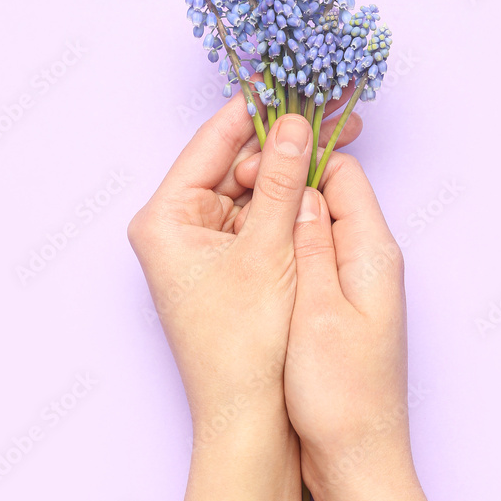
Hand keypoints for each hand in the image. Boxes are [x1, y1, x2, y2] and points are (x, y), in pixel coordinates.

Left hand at [127, 88, 362, 446]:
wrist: (247, 413)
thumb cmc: (243, 343)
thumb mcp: (268, 250)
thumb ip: (280, 182)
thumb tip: (294, 125)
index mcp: (165, 218)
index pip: (212, 142)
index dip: (258, 112)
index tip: (297, 87)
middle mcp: (176, 227)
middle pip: (233, 165)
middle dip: (283, 146)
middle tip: (333, 123)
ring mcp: (201, 246)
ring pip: (249, 192)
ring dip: (289, 176)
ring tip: (334, 151)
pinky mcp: (225, 265)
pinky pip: (256, 220)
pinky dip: (285, 207)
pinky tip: (319, 189)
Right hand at [235, 148, 415, 499]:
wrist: (358, 460)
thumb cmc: (340, 394)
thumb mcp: (315, 310)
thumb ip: (310, 244)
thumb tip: (302, 188)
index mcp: (373, 253)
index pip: (342, 175)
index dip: (297, 164)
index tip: (253, 173)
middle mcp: (372, 263)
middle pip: (331, 198)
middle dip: (286, 188)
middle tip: (237, 198)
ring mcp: (359, 288)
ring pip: (319, 230)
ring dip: (284, 223)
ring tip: (243, 230)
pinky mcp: (343, 311)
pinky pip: (316, 262)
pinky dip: (288, 255)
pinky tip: (260, 268)